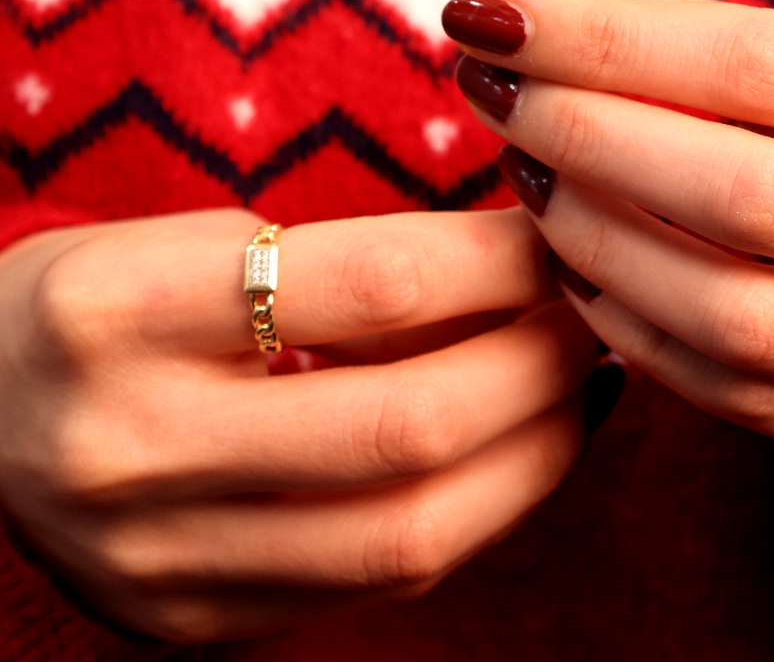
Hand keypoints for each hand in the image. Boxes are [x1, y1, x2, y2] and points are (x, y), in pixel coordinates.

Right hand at [0, 207, 598, 640]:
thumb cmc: (97, 301)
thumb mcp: (185, 240)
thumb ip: (339, 264)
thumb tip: (514, 269)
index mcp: (120, 311)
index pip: (376, 284)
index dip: (503, 260)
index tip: (563, 230)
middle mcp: (134, 448)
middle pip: (410, 426)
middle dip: (543, 362)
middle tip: (597, 306)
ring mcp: (160, 562)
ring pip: (411, 533)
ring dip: (536, 451)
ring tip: (585, 381)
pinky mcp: (193, 626)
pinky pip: (381, 583)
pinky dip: (479, 513)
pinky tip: (522, 449)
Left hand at [443, 0, 773, 449]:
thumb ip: (730, 40)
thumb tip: (550, 8)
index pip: (760, 68)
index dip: (609, 41)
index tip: (493, 9)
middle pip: (738, 194)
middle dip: (583, 134)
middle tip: (493, 87)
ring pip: (727, 311)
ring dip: (590, 236)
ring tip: (523, 169)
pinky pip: (728, 388)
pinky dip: (627, 324)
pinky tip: (573, 261)